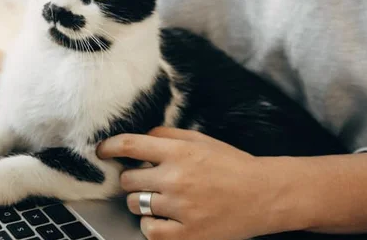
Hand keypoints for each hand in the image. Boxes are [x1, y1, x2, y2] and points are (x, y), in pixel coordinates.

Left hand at [97, 127, 288, 239]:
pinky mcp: (187, 234)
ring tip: (161, 200)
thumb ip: (167, 135)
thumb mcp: (201, 140)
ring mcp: (180, 208)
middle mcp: (176, 178)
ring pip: (135, 204)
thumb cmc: (232, 165)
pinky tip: (163, 219)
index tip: (101, 152)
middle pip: (128, 179)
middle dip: (134, 179)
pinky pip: (149, 231)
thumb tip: (139, 137)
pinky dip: (150, 226)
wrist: (265, 195)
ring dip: (141, 202)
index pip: (130, 145)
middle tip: (149, 180)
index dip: (109, 147)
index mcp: (179, 151)